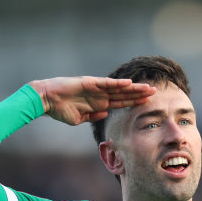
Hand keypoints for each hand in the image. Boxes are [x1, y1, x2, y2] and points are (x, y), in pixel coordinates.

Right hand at [29, 77, 156, 125]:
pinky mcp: (89, 83)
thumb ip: (93, 116)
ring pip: (119, 88)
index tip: (147, 104)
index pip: (120, 103)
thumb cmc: (60, 110)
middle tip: (155, 93)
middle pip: (124, 95)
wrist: (46, 100)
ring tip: (148, 88)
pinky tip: (129, 84)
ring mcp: (96, 88)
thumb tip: (105, 114)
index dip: (134, 103)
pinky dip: (117, 84)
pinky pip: (106, 83)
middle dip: (139, 94)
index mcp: (98, 103)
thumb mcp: (80, 118)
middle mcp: (100, 94)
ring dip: (133, 88)